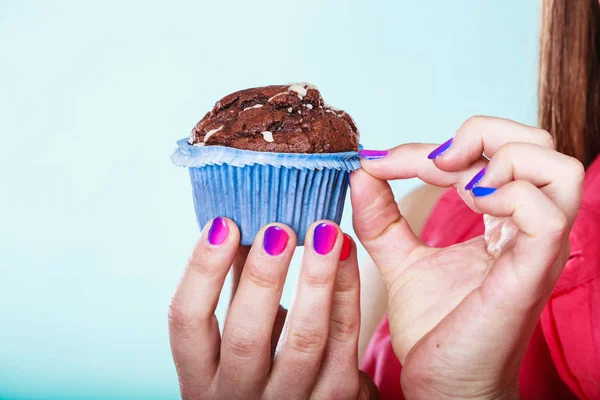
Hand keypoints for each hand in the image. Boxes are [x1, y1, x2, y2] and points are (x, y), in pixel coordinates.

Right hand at [168, 219, 378, 398]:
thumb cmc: (266, 360)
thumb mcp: (240, 330)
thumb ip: (236, 285)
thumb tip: (236, 218)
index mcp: (202, 376)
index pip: (187, 322)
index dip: (201, 271)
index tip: (222, 224)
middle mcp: (239, 395)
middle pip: (245, 336)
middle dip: (262, 276)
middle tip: (279, 229)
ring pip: (303, 339)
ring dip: (315, 279)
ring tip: (324, 231)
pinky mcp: (334, 398)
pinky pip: (344, 339)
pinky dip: (347, 291)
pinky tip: (346, 252)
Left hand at [351, 116, 583, 399]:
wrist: (441, 383)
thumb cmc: (436, 328)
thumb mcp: (400, 260)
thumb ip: (382, 217)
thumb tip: (362, 170)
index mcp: (503, 222)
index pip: (490, 154)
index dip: (434, 145)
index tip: (382, 162)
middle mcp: (526, 229)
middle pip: (538, 144)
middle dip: (480, 134)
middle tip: (435, 162)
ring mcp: (534, 250)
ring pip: (557, 168)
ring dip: (499, 159)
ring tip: (459, 187)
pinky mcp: (529, 275)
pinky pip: (545, 214)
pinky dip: (505, 195)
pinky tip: (472, 208)